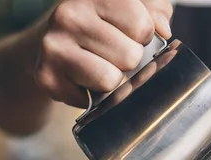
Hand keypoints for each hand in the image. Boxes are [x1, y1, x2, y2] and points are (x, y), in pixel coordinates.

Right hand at [35, 0, 172, 106]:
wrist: (54, 44)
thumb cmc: (102, 27)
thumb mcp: (132, 8)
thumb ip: (155, 11)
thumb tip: (163, 30)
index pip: (142, 27)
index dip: (143, 37)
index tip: (130, 34)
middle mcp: (69, 14)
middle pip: (130, 56)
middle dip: (128, 60)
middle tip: (112, 54)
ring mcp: (54, 45)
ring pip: (111, 79)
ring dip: (113, 80)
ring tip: (100, 66)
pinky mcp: (47, 75)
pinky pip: (90, 99)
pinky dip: (93, 95)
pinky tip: (83, 79)